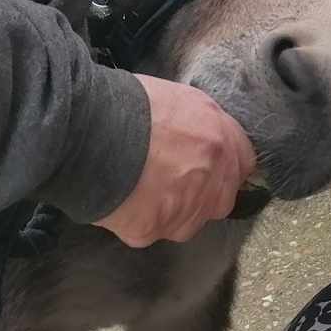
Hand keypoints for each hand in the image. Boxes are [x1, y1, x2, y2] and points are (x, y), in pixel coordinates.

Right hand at [95, 75, 256, 246]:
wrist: (87, 129)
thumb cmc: (126, 104)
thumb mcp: (178, 99)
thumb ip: (201, 125)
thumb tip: (202, 139)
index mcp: (220, 137)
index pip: (243, 162)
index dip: (224, 166)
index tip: (208, 168)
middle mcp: (212, 174)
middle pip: (221, 199)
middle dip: (202, 195)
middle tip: (170, 183)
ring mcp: (185, 207)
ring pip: (187, 222)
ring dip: (170, 212)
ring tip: (139, 189)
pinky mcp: (153, 229)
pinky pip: (151, 231)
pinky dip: (138, 220)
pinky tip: (121, 200)